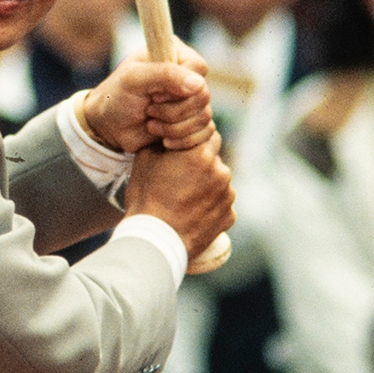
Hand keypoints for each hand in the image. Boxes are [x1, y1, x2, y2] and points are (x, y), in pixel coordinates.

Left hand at [80, 40, 212, 153]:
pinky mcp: (191, 121)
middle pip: (203, 95)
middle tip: (149, 112)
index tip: (153, 95)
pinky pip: (205, 133)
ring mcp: (190, 99)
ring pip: (204, 116)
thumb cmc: (115, 97)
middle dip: (174, 111)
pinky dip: (183, 140)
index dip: (179, 87)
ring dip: (175, 127)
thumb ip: (165, 75)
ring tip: (151, 125)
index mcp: (174, 53)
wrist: (108, 127)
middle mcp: (186, 74)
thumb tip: (198, 84)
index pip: (198, 68)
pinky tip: (163, 140)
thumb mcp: (133, 80)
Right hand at [123, 130, 234, 261]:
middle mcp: (221, 171)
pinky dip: (210, 207)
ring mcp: (228, 195)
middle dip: (200, 164)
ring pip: (219, 182)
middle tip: (180, 177)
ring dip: (207, 186)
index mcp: (201, 153)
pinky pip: (221, 205)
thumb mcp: (144, 159)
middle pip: (213, 159)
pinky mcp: (229, 216)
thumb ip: (162, 140)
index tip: (184, 150)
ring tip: (183, 199)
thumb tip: (167, 133)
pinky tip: (191, 214)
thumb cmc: (146, 197)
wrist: (155, 240)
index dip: (194, 141)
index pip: (207, 134)